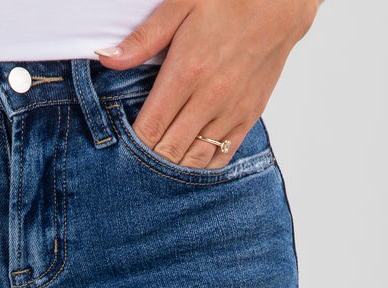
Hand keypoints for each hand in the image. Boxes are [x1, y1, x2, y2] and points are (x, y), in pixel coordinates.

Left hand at [98, 0, 318, 169]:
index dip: (131, 148)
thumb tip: (106, 58)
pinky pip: (222, 157)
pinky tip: (188, 164)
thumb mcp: (179, 6)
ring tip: (158, 168)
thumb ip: (142, 40)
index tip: (120, 150)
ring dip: (174, 169)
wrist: (281, 2)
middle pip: (169, 152)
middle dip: (148, 164)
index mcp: (187, 73)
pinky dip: (202, 167)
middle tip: (133, 166)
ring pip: (195, 161)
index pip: (150, 129)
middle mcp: (210, 98)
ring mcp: (231, 111)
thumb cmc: (228, 0)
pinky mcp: (249, 116)